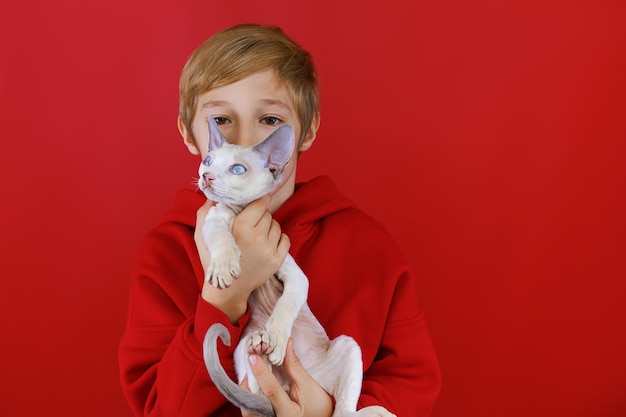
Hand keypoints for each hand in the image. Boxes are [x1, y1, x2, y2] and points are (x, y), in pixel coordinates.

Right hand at [195, 196, 289, 322]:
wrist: (226, 289)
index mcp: (241, 228)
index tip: (261, 199)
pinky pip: (285, 239)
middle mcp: (257, 238)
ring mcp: (269, 250)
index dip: (260, 201)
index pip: (260, 205)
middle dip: (261, 216)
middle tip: (252, 223)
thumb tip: (213, 199)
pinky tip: (267, 242)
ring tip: (257, 235)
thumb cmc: (214, 260)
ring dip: (269, 227)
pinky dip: (279, 238)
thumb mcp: (203, 235)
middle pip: (268, 215)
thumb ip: (205, 213)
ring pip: (277, 226)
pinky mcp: (277, 261)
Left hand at [241, 338, 332, 416]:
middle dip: (249, 381)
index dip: (261, 372)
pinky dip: (251, 395)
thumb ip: (294, 367)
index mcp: (287, 412)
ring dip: (248, 388)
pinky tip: (258, 384)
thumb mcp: (308, 386)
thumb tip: (286, 345)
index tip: (254, 356)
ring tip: (256, 374)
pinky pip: (250, 409)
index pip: (271, 390)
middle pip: (251, 401)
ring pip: (247, 407)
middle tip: (252, 363)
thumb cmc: (317, 407)